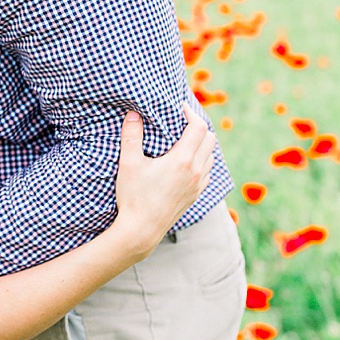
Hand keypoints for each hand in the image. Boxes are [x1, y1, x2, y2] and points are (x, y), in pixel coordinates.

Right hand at [112, 101, 215, 250]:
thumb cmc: (133, 196)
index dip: (191, 113)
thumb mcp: (128, 163)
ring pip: (211, 156)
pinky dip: (202, 162)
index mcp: (182, 160)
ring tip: (184, 140)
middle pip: (210, 139)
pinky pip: (208, 173)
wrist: (141, 231)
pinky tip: (187, 163)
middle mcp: (196, 172)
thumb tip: (133, 114)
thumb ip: (131, 135)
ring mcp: (198, 186)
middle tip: (181, 122)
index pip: (198, 128)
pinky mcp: (195, 197)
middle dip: (198, 127)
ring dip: (202, 144)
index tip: (179, 109)